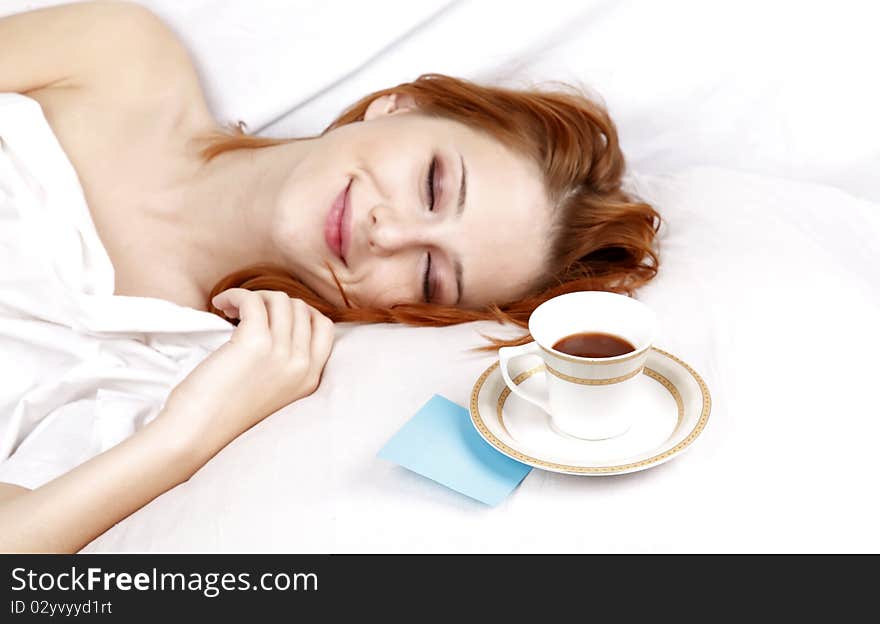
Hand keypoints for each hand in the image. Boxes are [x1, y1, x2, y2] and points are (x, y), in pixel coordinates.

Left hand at [161, 289, 334, 451]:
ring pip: (280, 300)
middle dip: (272, 302)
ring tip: (231, 309)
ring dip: (254, 297)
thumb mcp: (273, 392)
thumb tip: (278, 321)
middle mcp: (302, 366)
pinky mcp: (254, 343)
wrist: (197, 434)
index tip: (273, 316)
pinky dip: (236, 295)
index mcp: (310, 379)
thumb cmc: (224, 414)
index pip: (324, 327)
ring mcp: (281, 354)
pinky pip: (253, 301)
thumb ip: (285, 364)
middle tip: (245, 312)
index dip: (300, 312)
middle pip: (301, 308)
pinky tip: (220, 304)